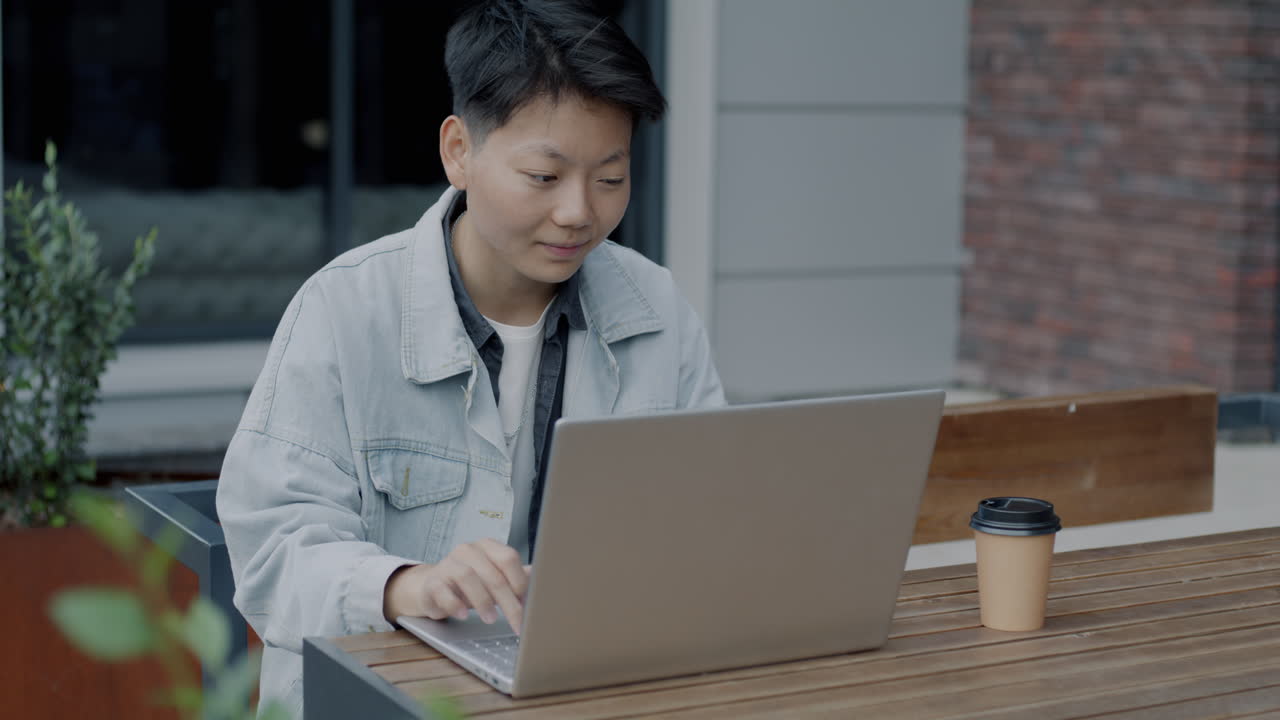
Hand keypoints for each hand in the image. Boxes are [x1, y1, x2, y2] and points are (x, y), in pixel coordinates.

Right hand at [384, 539, 529, 633]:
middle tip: (517, 623)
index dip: (520, 582)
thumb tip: (549, 583)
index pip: (509, 558)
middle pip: (493, 574)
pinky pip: (442, 590)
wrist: (432, 588)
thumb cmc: (472, 584)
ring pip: (468, 577)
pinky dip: (454, 604)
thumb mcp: (496, 579)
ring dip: (482, 601)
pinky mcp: (432, 581)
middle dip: (508, 602)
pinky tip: (463, 615)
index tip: (528, 604)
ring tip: (491, 619)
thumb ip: (518, 579)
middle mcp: (468, 550)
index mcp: (488, 546)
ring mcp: (448, 564)